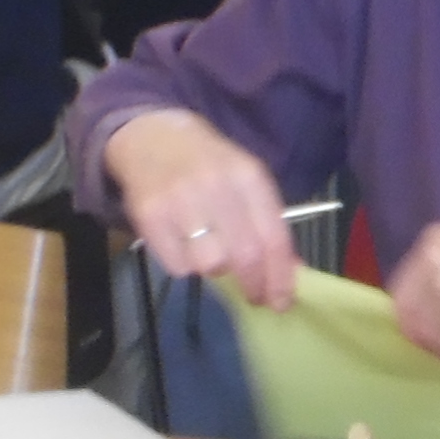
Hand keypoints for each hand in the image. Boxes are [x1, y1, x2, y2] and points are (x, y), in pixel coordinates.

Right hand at [101, 110, 299, 306]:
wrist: (151, 137)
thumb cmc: (208, 164)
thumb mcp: (245, 181)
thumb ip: (267, 223)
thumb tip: (290, 272)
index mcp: (247, 175)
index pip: (273, 236)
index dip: (281, 276)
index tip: (281, 301)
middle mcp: (215, 186)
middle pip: (245, 255)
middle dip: (254, 285)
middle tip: (255, 297)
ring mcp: (180, 201)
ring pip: (210, 264)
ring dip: (216, 269)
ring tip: (211, 252)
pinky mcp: (150, 216)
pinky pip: (178, 265)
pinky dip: (185, 265)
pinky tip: (183, 244)